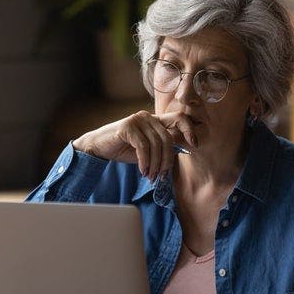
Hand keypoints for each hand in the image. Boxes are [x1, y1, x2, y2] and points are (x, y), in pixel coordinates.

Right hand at [72, 110, 196, 179]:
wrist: (99, 147)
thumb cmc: (123, 149)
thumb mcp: (147, 150)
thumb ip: (161, 148)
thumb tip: (181, 152)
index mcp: (155, 120)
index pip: (178, 118)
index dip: (189, 130)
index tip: (194, 145)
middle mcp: (148, 116)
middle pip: (168, 139)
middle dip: (166, 161)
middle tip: (160, 176)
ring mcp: (137, 120)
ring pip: (156, 145)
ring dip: (154, 165)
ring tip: (150, 176)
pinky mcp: (127, 126)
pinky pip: (143, 147)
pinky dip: (145, 162)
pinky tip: (143, 171)